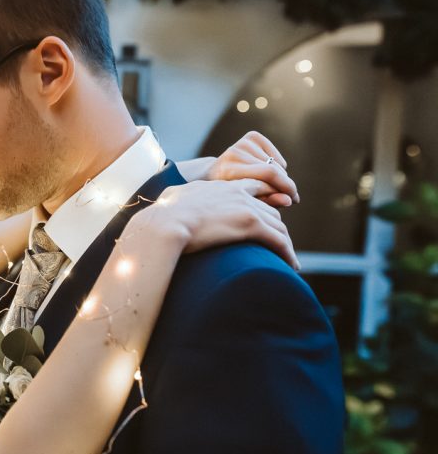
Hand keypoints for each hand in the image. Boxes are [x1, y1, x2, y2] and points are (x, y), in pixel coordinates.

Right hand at [137, 179, 298, 269]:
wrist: (164, 224)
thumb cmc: (162, 215)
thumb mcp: (171, 197)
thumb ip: (177, 195)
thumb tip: (167, 198)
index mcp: (220, 186)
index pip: (251, 188)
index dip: (262, 201)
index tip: (265, 217)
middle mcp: (238, 193)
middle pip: (269, 208)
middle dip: (275, 226)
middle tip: (278, 245)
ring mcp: (246, 207)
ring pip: (278, 225)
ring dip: (284, 243)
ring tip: (287, 260)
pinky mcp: (251, 225)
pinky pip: (279, 240)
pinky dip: (288, 254)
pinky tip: (291, 267)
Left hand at [207, 131, 298, 207]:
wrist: (213, 174)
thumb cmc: (230, 193)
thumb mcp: (246, 202)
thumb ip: (267, 201)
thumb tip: (290, 200)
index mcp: (229, 171)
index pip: (268, 174)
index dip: (285, 187)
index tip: (294, 200)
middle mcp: (234, 153)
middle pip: (274, 168)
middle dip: (285, 184)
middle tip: (289, 197)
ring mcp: (242, 143)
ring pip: (276, 164)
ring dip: (280, 178)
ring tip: (270, 187)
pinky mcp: (251, 137)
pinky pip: (276, 156)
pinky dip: (278, 167)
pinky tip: (265, 173)